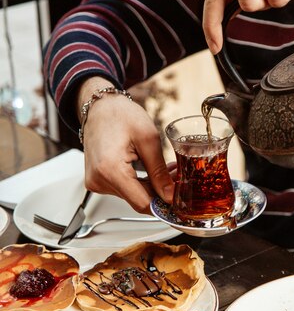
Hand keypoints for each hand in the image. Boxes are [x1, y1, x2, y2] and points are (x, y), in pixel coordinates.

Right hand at [78, 79, 173, 213]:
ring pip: (132, 196)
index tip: (180, 199)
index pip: (142, 203)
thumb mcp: (148, 140)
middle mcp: (98, 180)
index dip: (164, 204)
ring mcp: (96, 182)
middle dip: (160, 192)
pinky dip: (139, 183)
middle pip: (138, 200)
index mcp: (110, 170)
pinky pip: (124, 189)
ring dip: (151, 187)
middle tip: (177, 177)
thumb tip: (170, 196)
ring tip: (165, 170)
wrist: (99, 106)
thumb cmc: (121, 115)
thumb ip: (159, 172)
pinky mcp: (97, 181)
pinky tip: (150, 171)